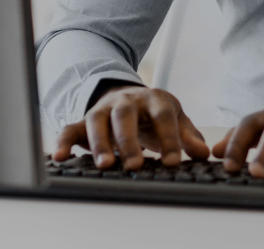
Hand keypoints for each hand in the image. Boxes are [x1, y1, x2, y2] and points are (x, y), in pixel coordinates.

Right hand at [52, 85, 210, 170]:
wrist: (129, 96)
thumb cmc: (155, 114)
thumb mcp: (176, 120)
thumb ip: (188, 136)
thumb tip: (203, 154)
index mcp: (153, 99)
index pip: (163, 115)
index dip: (169, 138)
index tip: (174, 162)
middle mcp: (126, 101)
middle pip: (125, 116)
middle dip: (129, 141)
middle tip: (135, 165)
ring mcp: (103, 109)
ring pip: (98, 121)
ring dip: (100, 143)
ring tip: (105, 165)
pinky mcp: (84, 121)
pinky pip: (70, 129)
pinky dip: (63, 141)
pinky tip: (59, 157)